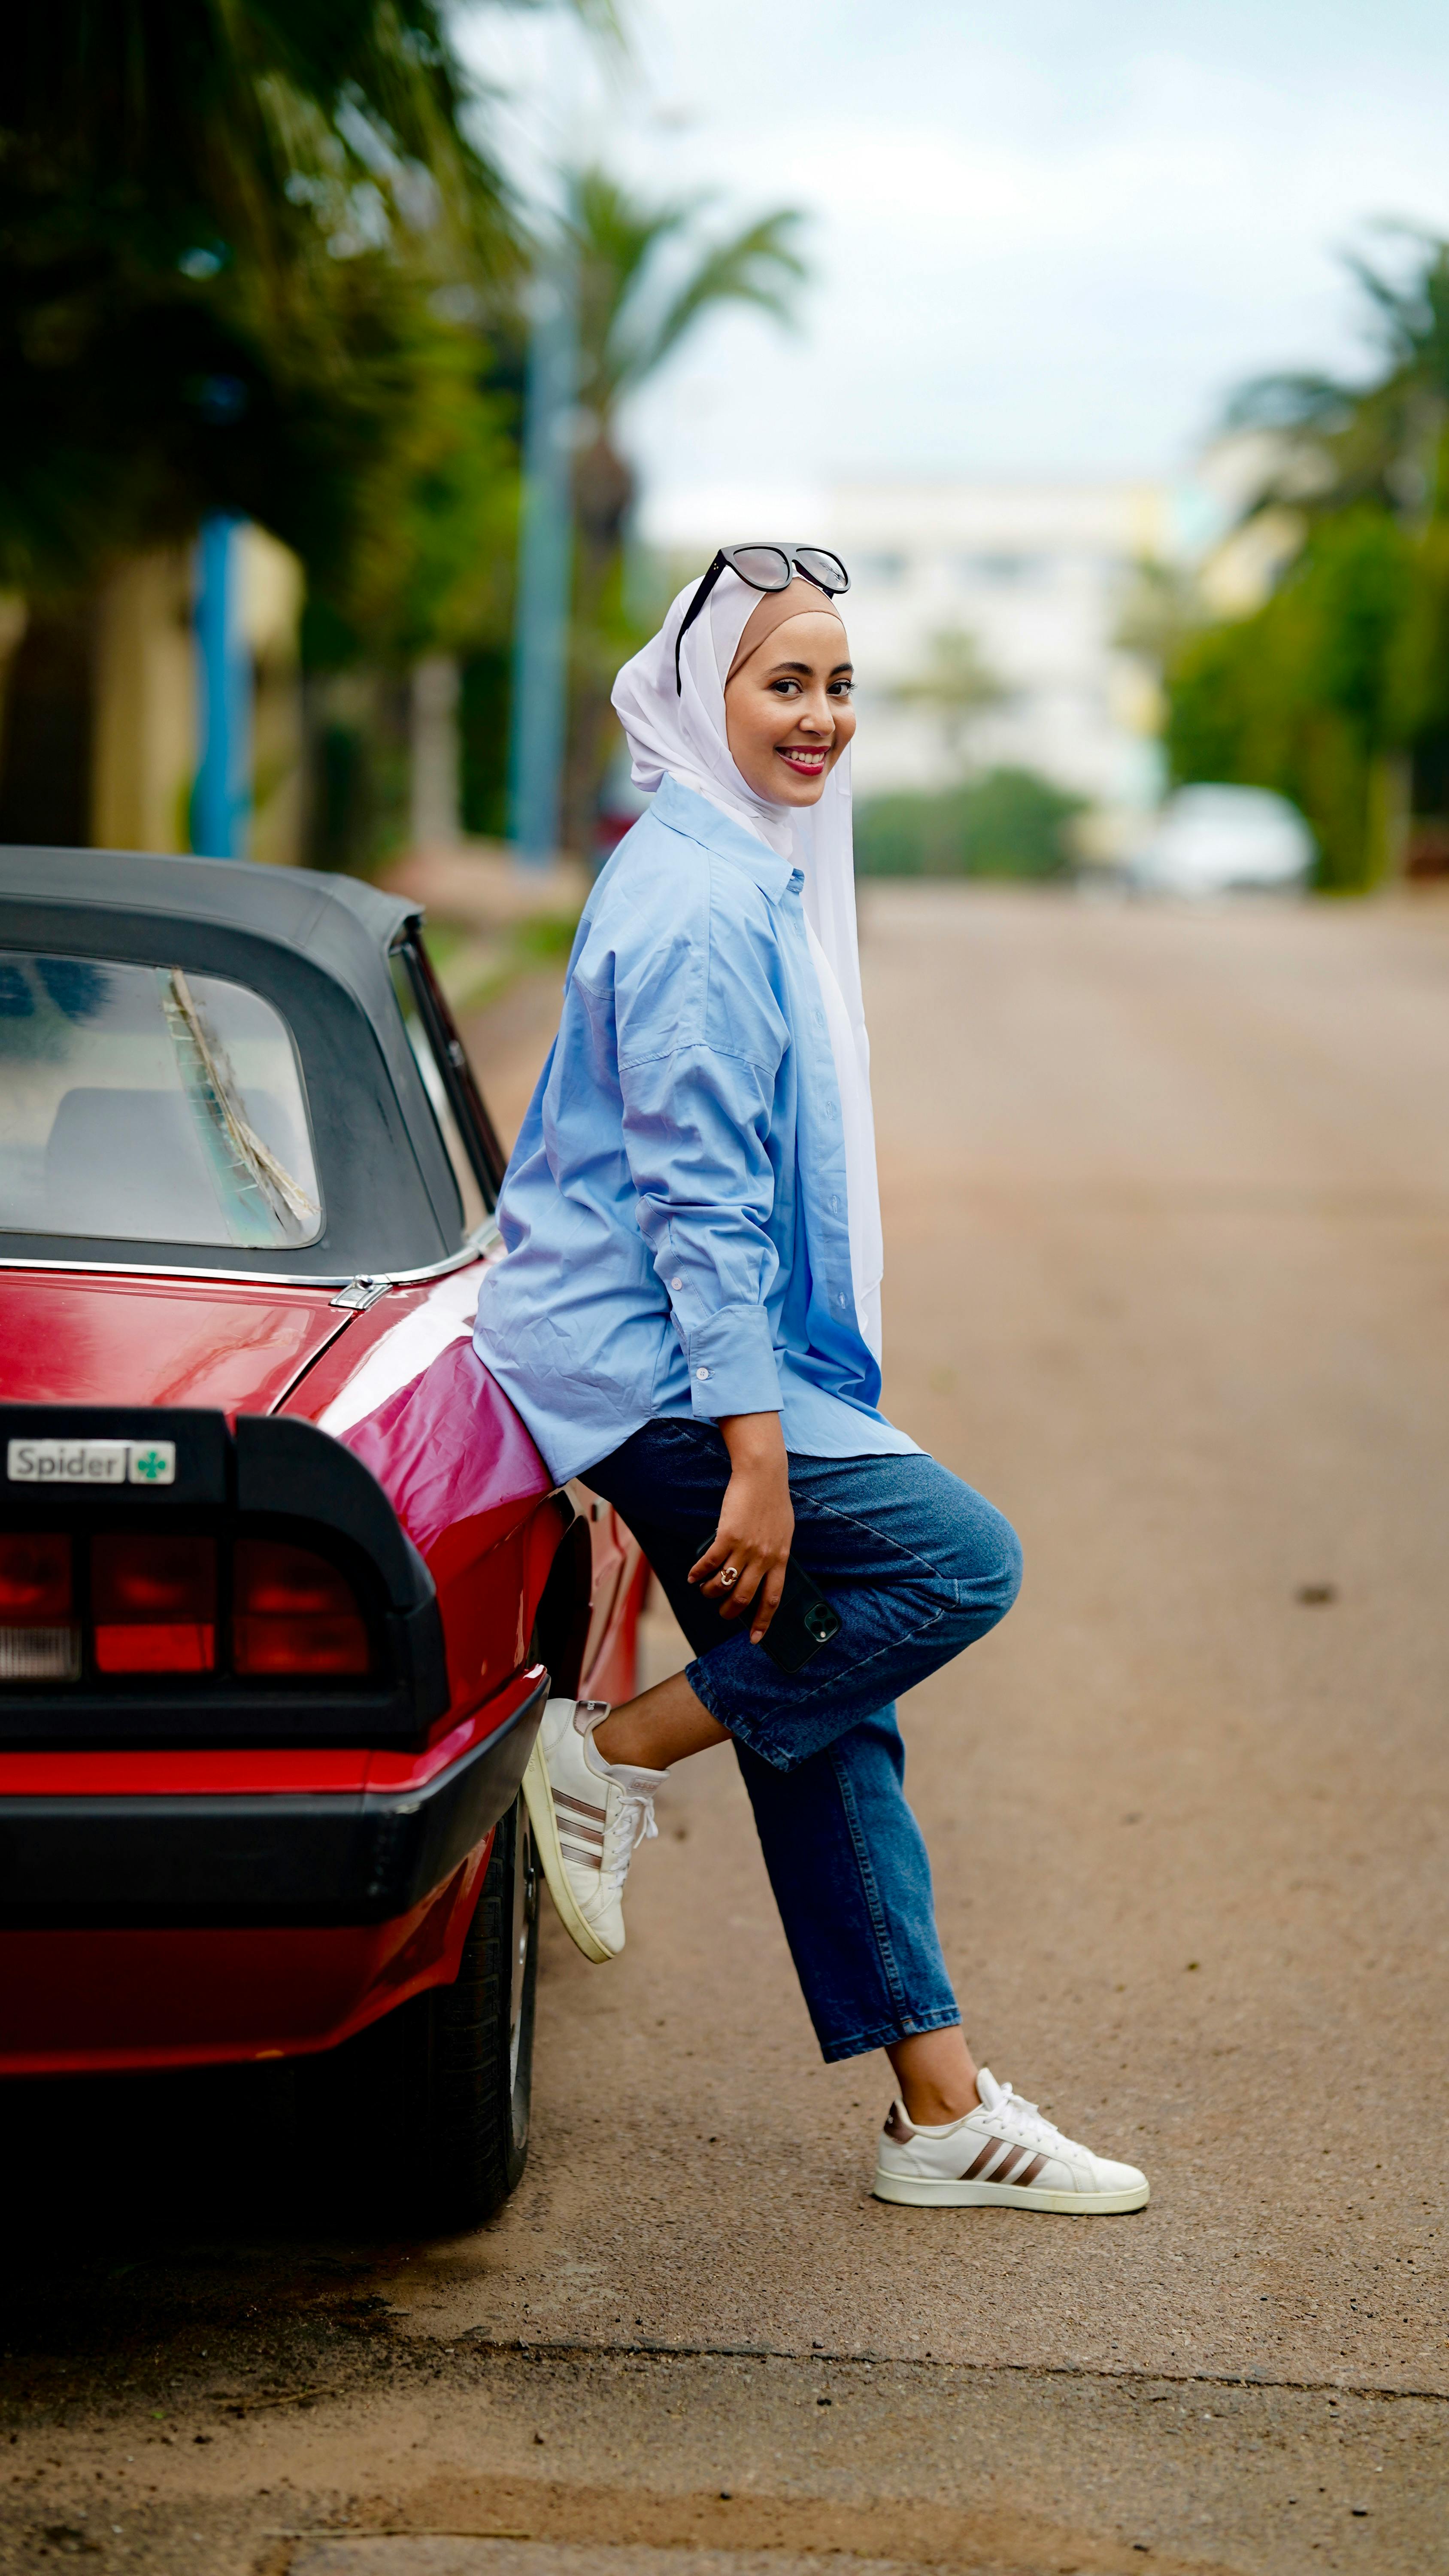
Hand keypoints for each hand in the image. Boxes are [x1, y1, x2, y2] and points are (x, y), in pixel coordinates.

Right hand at [688, 1411, 793, 1644]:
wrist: (763, 1475)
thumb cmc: (773, 1501)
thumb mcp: (783, 1532)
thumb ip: (775, 1553)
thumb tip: (765, 1571)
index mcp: (780, 1557)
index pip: (773, 1598)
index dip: (764, 1621)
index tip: (756, 1639)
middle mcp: (764, 1557)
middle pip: (745, 1597)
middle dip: (731, 1611)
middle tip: (722, 1613)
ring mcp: (746, 1547)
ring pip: (725, 1584)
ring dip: (712, 1592)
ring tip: (705, 1591)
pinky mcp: (727, 1535)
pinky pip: (710, 1563)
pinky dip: (699, 1573)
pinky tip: (693, 1576)